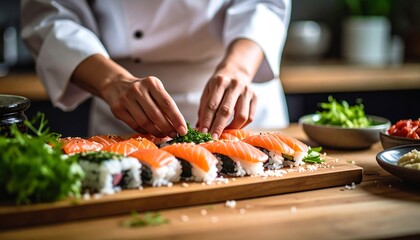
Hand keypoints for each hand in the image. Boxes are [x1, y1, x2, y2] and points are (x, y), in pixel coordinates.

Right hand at [71, 54, 186, 136]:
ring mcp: (126, 99)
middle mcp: (138, 89)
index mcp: (151, 83)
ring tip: (164, 135)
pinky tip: (151, 132)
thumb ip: (165, 105)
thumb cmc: (142, 90)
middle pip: (156, 115)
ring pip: (145, 122)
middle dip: (167, 128)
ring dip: (157, 132)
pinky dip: (145, 131)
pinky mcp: (118, 109)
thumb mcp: (155, 90)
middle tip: (175, 135)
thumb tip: (178, 125)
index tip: (183, 130)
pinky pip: (135, 126)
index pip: (167, 103)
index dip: (177, 119)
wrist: (116, 85)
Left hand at [197, 63, 256, 138]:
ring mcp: (247, 91)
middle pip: (226, 110)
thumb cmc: (218, 85)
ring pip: (242, 116)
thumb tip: (200, 128)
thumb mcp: (208, 91)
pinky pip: (250, 117)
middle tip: (212, 138)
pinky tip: (233, 128)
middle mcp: (235, 85)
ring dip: (231, 128)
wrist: (235, 72)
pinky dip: (241, 126)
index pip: (212, 105)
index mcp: (220, 82)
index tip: (202, 132)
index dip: (207, 120)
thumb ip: (203, 109)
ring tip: (223, 134)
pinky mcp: (255, 97)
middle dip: (218, 126)